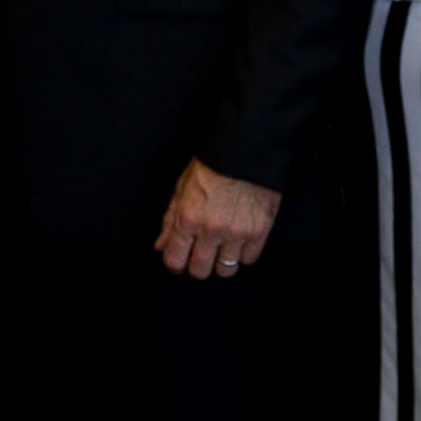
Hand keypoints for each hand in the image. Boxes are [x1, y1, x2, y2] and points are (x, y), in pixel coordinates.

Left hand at [154, 160, 279, 283]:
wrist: (247, 149)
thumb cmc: (214, 164)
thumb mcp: (182, 187)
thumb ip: (170, 219)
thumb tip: (161, 244)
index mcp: (188, 218)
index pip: (174, 260)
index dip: (175, 265)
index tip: (179, 262)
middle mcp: (211, 229)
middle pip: (200, 271)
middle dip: (198, 266)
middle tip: (202, 255)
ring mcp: (237, 232)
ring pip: (226, 270)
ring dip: (222, 262)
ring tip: (223, 248)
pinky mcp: (259, 231)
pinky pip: (249, 259)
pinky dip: (244, 254)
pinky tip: (240, 241)